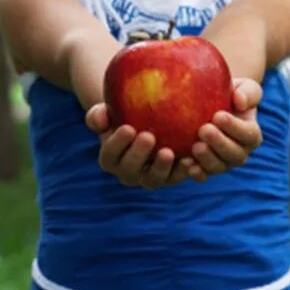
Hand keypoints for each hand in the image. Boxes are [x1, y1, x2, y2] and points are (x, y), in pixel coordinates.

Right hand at [85, 104, 201, 189]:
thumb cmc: (126, 112)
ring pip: (153, 179)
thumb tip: (101, 117)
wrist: (149, 120)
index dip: (117, 144)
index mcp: (111, 159)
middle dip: (138, 155)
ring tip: (168, 152)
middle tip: (148, 137)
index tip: (128, 128)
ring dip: (161, 167)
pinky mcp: (170, 177)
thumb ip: (99, 114)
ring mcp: (149, 177)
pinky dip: (182, 171)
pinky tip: (190, 158)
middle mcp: (128, 173)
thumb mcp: (109, 110)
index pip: (109, 156)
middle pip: (130, 170)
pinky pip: (176, 177)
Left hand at [190, 77, 262, 177]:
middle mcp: (241, 152)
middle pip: (236, 155)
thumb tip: (240, 102)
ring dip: (208, 159)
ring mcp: (224, 163)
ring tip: (195, 146)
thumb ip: (248, 92)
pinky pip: (204, 176)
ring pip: (220, 167)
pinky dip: (197, 172)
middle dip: (220, 144)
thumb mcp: (243, 86)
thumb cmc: (230, 93)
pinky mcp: (206, 169)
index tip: (218, 115)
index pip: (249, 134)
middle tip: (204, 130)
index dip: (235, 127)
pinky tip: (187, 163)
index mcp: (251, 133)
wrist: (211, 102)